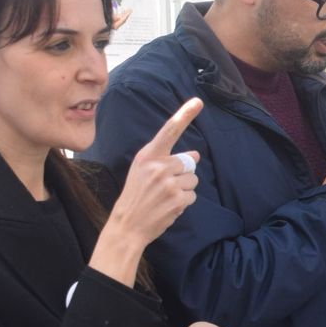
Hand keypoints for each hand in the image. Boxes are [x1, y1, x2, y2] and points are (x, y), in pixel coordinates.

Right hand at [104, 99, 202, 246]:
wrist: (127, 225)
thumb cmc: (136, 196)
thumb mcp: (143, 172)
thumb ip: (166, 160)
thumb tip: (195, 155)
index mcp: (147, 156)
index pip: (169, 131)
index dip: (185, 115)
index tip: (198, 101)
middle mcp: (158, 166)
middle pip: (188, 163)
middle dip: (182, 175)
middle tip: (163, 188)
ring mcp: (168, 183)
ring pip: (193, 180)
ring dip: (184, 190)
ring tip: (165, 198)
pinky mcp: (177, 199)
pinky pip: (192, 196)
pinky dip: (184, 203)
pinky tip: (168, 207)